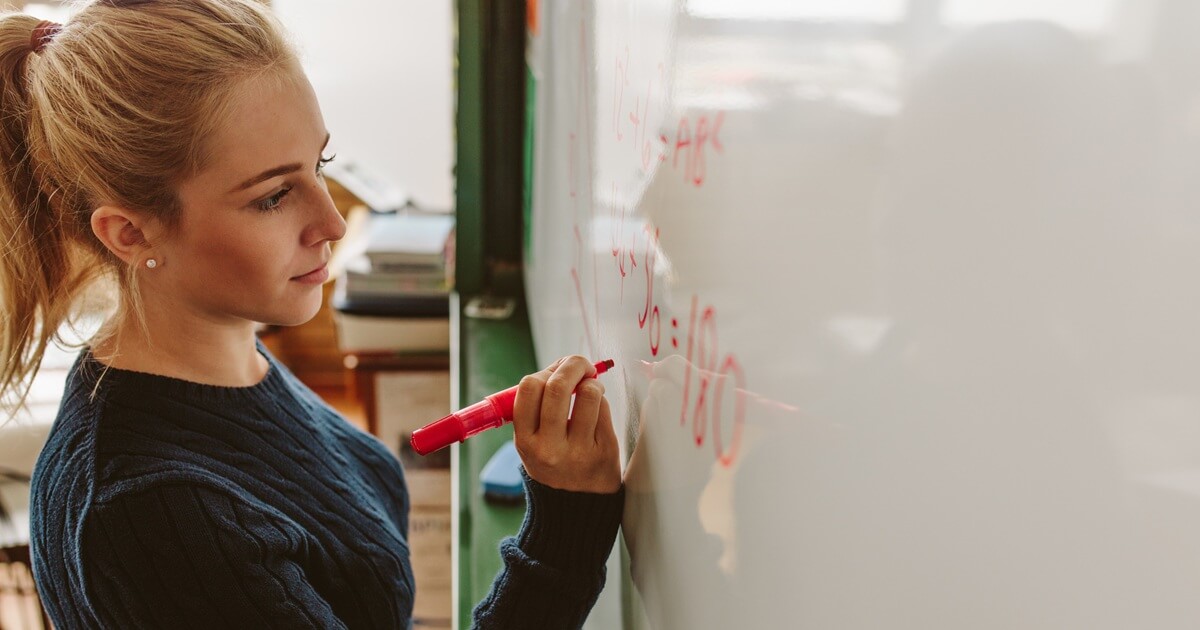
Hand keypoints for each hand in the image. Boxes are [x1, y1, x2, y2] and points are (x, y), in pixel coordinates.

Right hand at [511, 355, 621, 493]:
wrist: (577, 505)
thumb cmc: (553, 460)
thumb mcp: (531, 441)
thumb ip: (538, 405)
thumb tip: (561, 365)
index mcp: (525, 441)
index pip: (529, 389)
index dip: (545, 370)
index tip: (556, 370)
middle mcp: (549, 448)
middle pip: (558, 387)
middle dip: (572, 365)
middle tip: (580, 365)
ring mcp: (578, 451)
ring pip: (588, 394)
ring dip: (591, 382)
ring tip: (590, 388)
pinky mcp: (604, 451)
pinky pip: (604, 409)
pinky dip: (601, 401)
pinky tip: (597, 410)